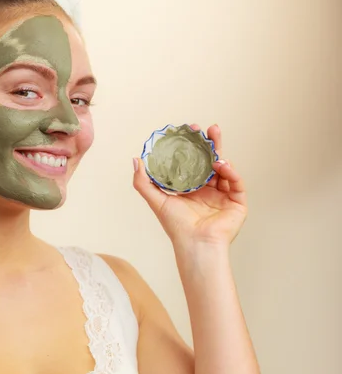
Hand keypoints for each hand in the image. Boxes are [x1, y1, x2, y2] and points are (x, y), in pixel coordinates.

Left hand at [133, 124, 246, 250]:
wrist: (195, 244)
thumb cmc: (176, 226)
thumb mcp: (156, 200)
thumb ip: (143, 182)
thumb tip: (136, 160)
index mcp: (192, 189)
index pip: (194, 162)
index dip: (193, 147)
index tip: (190, 131)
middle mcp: (208, 191)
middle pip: (212, 161)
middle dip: (212, 144)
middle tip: (210, 129)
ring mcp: (224, 196)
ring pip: (226, 170)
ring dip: (222, 156)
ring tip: (215, 148)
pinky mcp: (237, 203)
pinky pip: (237, 184)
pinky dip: (232, 173)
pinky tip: (223, 165)